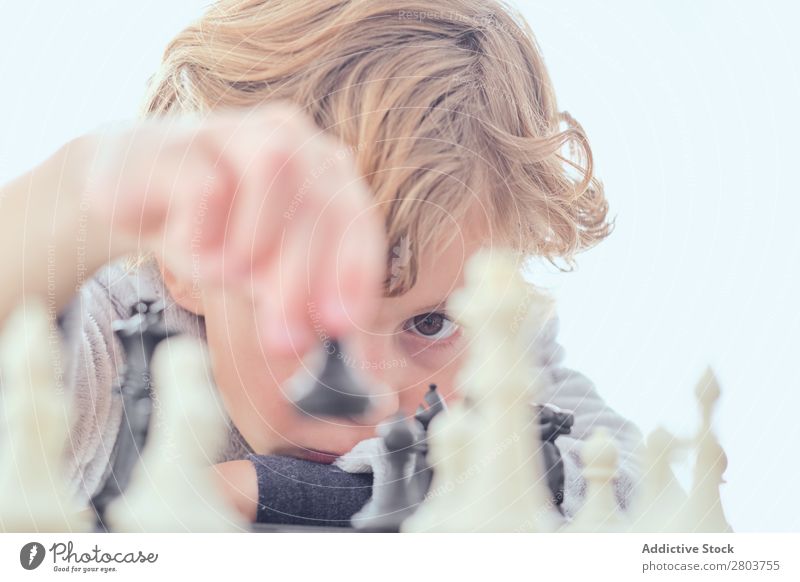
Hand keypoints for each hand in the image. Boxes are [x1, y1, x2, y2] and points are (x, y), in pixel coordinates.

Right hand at [79, 102, 385, 353]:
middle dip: (303, 281)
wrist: (131, 197)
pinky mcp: (183, 139)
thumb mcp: (263, 274)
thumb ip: (300, 302)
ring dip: (254, 243)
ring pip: (273, 170)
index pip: (357, 218)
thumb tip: (343, 366)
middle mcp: (293, 139)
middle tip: (283, 340)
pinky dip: (203, 234)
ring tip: (225, 276)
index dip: (355, 272)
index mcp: (326, 172)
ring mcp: (238, 129)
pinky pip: (207, 186)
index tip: (341, 325)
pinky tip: (190, 249)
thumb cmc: (214, 235)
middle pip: (318, 202)